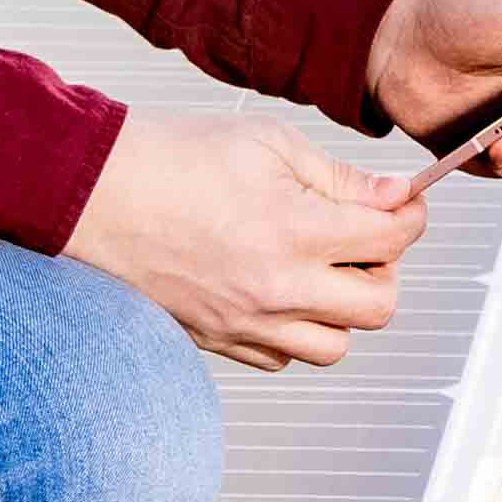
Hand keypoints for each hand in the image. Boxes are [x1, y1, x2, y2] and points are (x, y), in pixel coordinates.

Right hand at [64, 109, 420, 372]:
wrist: (91, 193)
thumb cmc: (171, 158)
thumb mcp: (268, 143)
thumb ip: (340, 178)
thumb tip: (394, 197)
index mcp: (295, 231)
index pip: (392, 240)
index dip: (409, 215)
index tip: (401, 203)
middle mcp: (275, 289)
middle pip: (379, 306)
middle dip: (384, 268)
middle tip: (361, 237)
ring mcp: (244, 323)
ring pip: (335, 346)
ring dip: (342, 309)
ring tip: (318, 267)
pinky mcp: (215, 341)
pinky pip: (281, 358)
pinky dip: (295, 331)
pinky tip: (278, 288)